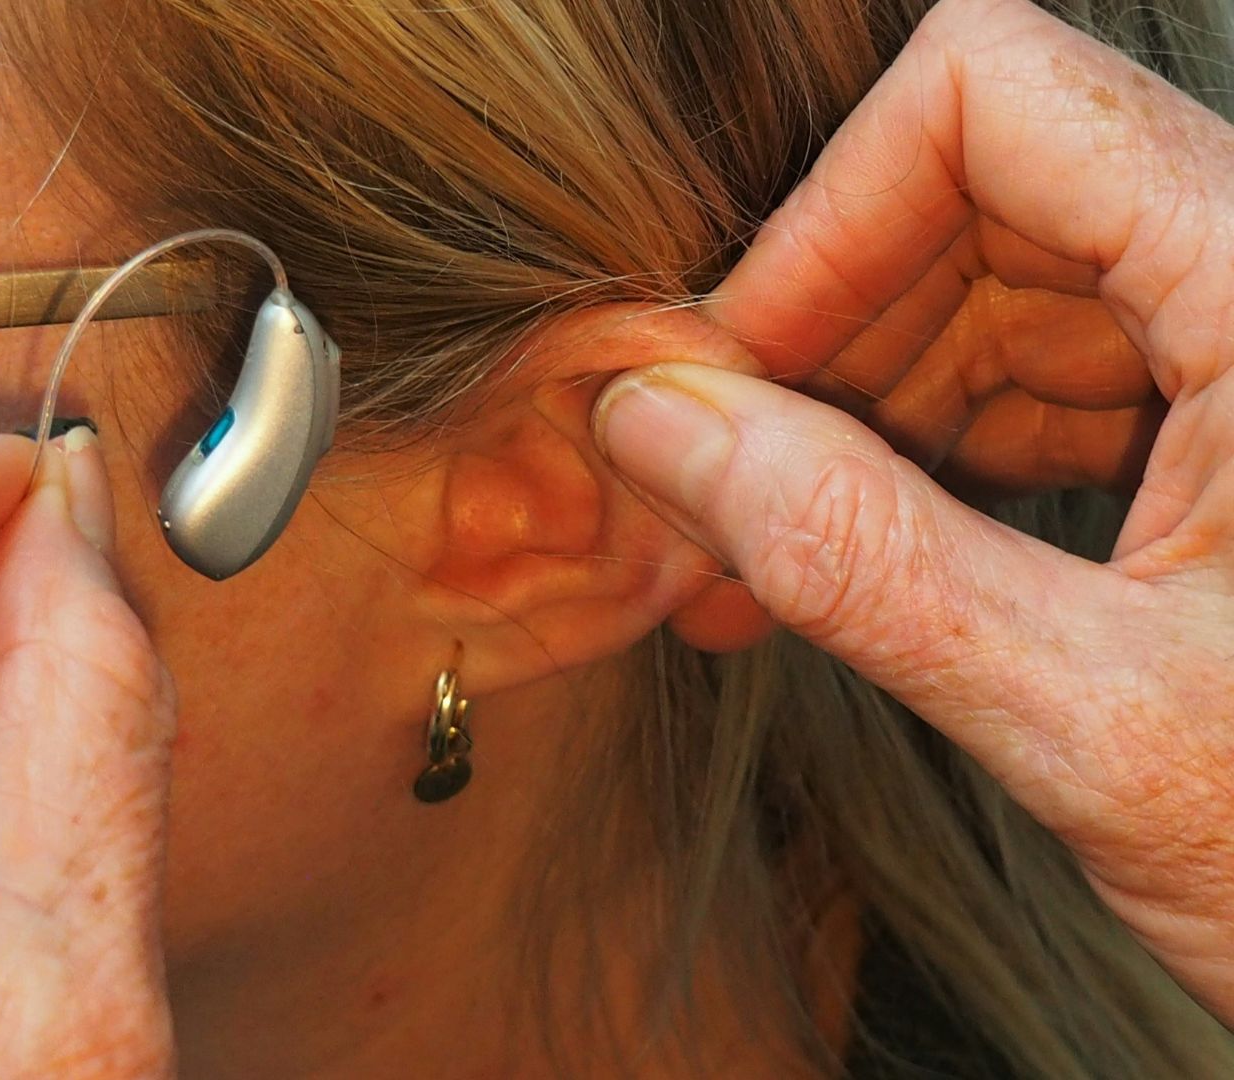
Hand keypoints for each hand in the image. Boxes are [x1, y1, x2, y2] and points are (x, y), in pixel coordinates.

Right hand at [593, 0, 1233, 1017]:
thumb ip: (863, 563)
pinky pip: (1055, 372)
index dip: (831, 216)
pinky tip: (866, 567)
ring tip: (767, 561)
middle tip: (720, 492)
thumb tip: (661, 427)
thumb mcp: (1100, 725)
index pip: (997, 96)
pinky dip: (938, 454)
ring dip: (864, 409)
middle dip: (828, 334)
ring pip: (1004, 282)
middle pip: (987, 188)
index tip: (736, 374)